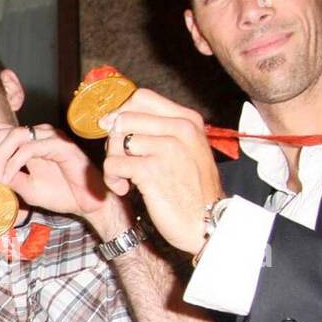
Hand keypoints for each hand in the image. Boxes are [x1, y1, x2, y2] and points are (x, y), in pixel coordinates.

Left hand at [0, 123, 122, 229]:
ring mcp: (50, 137)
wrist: (89, 203)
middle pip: (1, 130)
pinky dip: (13, 164)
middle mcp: (38, 134)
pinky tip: (8, 178)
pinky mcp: (60, 145)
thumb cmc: (62, 194)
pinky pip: (28, 148)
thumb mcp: (26, 187)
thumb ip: (8, 178)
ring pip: (13, 136)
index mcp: (30, 140)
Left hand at [100, 89, 222, 253]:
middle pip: (124, 117)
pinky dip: (112, 179)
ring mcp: (167, 148)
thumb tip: (115, 118)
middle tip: (122, 161)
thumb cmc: (194, 191)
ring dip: (113, 162)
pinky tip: (125, 189)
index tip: (117, 131)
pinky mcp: (151, 171)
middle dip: (114, 141)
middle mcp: (180, 129)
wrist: (209, 224)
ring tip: (125, 178)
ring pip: (116, 141)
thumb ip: (161, 131)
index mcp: (189, 120)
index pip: (142, 97)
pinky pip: (114, 164)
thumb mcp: (188, 151)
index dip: (121, 112)